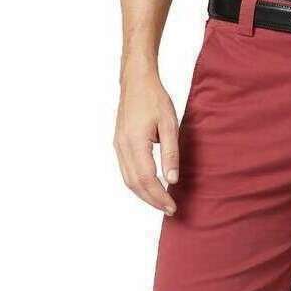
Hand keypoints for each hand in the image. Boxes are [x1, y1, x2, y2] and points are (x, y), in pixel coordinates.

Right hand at [114, 57, 179, 214]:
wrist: (136, 81)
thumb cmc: (154, 99)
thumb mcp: (169, 124)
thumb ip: (171, 153)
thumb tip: (172, 180)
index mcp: (135, 142)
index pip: (146, 178)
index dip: (159, 196)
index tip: (172, 207)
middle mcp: (122, 147)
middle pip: (135, 184)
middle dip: (152, 200)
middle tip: (169, 209)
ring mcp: (118, 146)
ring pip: (128, 180)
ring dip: (144, 194)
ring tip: (161, 202)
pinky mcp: (119, 144)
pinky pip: (126, 171)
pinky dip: (137, 184)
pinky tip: (150, 187)